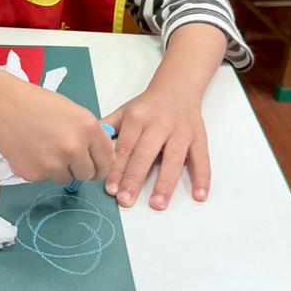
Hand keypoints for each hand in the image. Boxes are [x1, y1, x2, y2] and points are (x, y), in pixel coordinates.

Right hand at [0, 77, 114, 183]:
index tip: (95, 166)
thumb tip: (99, 157)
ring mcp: (53, 164)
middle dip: (79, 168)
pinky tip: (29, 150)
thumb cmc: (36, 103)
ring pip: (65, 178)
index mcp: (88, 128)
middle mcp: (74, 148)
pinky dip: (39, 169)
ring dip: (58, 169)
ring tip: (42, 147)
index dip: (101, 165)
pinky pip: (44, 178)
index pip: (107, 161)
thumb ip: (89, 134)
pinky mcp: (34, 174)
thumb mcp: (72, 111)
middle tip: (65, 156)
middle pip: (88, 175)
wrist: (1, 105)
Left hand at [102, 89, 209, 209]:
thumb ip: (107, 128)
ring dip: (165, 183)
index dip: (117, 168)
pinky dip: (203, 177)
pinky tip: (200, 195)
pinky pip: (202, 159)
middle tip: (126, 200)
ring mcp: (181, 132)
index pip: (126, 147)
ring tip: (157, 204)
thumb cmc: (148, 105)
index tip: (111, 188)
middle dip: (135, 179)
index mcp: (138, 118)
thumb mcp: (125, 111)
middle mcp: (160, 124)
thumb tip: (87, 145)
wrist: (178, 87)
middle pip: (146, 155)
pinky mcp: (199, 138)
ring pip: (173, 159)